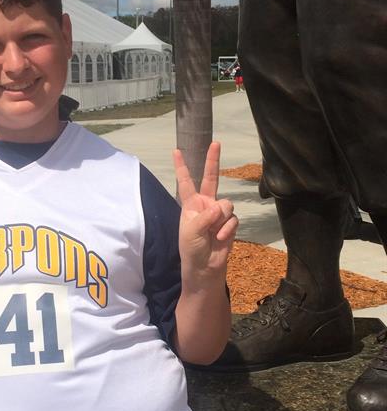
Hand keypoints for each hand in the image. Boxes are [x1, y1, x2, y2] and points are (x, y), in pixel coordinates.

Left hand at [173, 142, 237, 284]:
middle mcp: (205, 205)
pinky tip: (220, 239)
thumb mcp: (191, 231)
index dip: (182, 167)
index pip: (186, 182)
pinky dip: (227, 230)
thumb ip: (206, 216)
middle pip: (211, 178)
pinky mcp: (229, 224)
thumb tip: (222, 207)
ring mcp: (218, 214)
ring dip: (221, 219)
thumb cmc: (191, 249)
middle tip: (216, 143)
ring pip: (227, 205)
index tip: (176, 151)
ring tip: (213, 233)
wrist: (204, 268)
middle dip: (213, 161)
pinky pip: (233, 219)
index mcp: (190, 205)